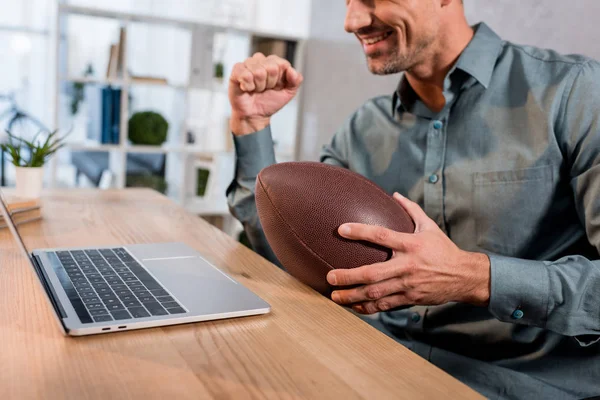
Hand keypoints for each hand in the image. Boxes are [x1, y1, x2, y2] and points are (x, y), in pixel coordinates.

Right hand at [229, 53, 302, 135]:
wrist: (255, 115)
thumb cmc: (269, 102)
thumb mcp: (288, 93)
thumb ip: (296, 81)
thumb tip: (291, 70)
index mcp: (274, 63)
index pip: (282, 63)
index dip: (280, 79)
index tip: (275, 86)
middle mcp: (261, 61)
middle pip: (271, 67)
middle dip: (269, 83)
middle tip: (264, 89)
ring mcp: (248, 64)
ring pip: (258, 71)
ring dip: (258, 86)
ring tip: (255, 89)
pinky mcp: (236, 70)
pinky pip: (245, 75)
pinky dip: (248, 86)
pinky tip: (246, 88)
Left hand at [327, 193, 490, 313]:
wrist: (464, 276)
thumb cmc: (443, 249)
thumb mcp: (430, 226)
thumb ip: (411, 210)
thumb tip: (395, 194)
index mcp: (411, 244)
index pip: (382, 235)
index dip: (360, 232)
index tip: (340, 230)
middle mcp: (407, 266)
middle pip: (373, 273)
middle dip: (348, 276)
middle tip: (329, 276)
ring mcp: (408, 285)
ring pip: (376, 293)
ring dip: (353, 296)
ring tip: (334, 296)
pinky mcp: (410, 299)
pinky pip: (385, 305)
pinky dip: (368, 307)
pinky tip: (354, 306)